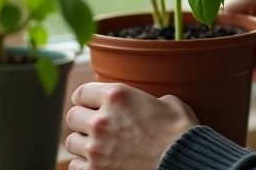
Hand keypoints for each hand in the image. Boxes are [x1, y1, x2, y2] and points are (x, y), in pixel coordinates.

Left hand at [64, 83, 197, 169]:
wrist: (183, 161)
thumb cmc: (180, 132)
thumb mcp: (169, 103)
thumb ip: (149, 100)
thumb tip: (150, 104)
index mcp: (117, 96)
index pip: (81, 92)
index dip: (85, 99)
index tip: (88, 104)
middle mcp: (101, 120)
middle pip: (73, 116)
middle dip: (83, 120)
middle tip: (94, 126)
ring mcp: (96, 148)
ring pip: (72, 142)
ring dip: (83, 143)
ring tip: (97, 145)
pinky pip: (75, 166)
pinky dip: (84, 164)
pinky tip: (97, 162)